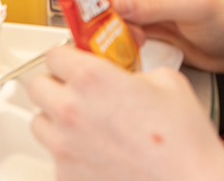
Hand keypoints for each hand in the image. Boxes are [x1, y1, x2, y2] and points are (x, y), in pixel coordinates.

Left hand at [28, 46, 223, 180]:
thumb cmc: (185, 144)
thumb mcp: (167, 81)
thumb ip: (133, 70)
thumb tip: (125, 73)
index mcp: (90, 79)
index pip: (54, 54)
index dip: (68, 57)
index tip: (74, 63)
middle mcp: (70, 111)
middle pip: (37, 86)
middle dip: (56, 86)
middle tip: (76, 92)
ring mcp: (65, 147)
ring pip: (39, 123)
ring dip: (56, 121)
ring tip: (84, 126)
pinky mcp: (67, 177)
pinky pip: (56, 158)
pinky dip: (70, 155)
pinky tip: (95, 155)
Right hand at [98, 0, 223, 73]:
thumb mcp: (193, 4)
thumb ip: (152, 3)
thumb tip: (116, 3)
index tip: (106, 11)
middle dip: (106, 10)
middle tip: (112, 28)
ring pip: (107, 8)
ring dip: (112, 25)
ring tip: (133, 37)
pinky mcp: (138, 18)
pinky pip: (115, 25)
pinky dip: (118, 36)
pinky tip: (135, 43)